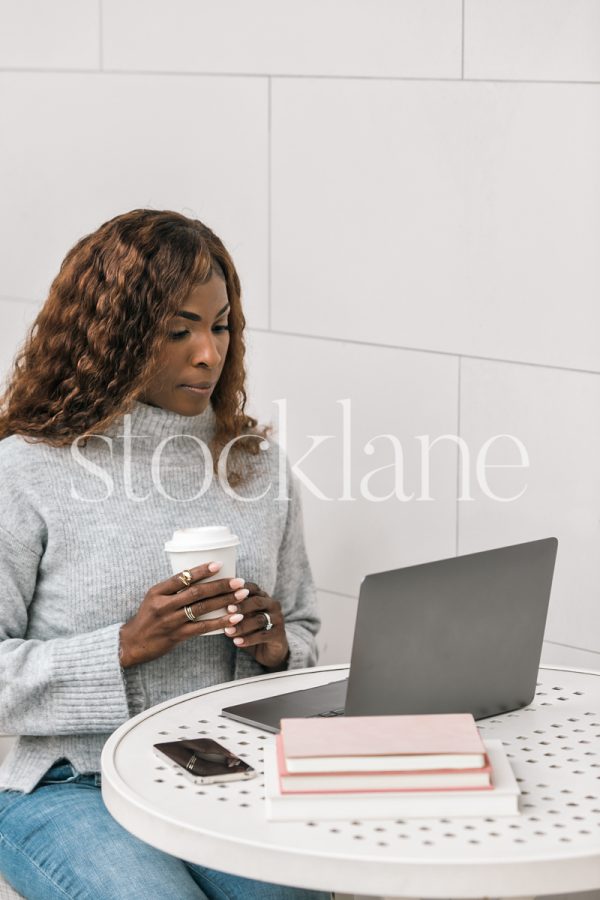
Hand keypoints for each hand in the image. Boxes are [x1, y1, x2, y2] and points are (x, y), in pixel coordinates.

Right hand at [119, 563, 248, 667]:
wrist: (132, 643)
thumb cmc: (148, 618)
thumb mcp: (154, 598)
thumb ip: (173, 589)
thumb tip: (200, 577)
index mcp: (157, 591)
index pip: (182, 577)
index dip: (201, 570)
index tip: (219, 564)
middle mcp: (163, 604)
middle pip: (196, 592)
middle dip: (220, 585)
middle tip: (238, 581)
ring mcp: (170, 621)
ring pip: (202, 608)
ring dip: (224, 601)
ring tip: (241, 596)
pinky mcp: (177, 635)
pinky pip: (202, 628)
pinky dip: (220, 622)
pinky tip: (233, 619)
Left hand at [223, 583, 289, 668]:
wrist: (269, 650)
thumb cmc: (251, 629)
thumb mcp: (242, 617)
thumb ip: (233, 610)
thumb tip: (212, 605)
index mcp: (262, 596)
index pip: (252, 588)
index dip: (239, 590)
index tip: (225, 593)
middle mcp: (272, 604)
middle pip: (257, 601)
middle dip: (242, 606)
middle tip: (228, 610)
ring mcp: (278, 619)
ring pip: (260, 620)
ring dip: (242, 625)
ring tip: (228, 632)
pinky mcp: (279, 634)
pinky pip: (263, 635)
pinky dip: (249, 639)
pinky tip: (237, 642)